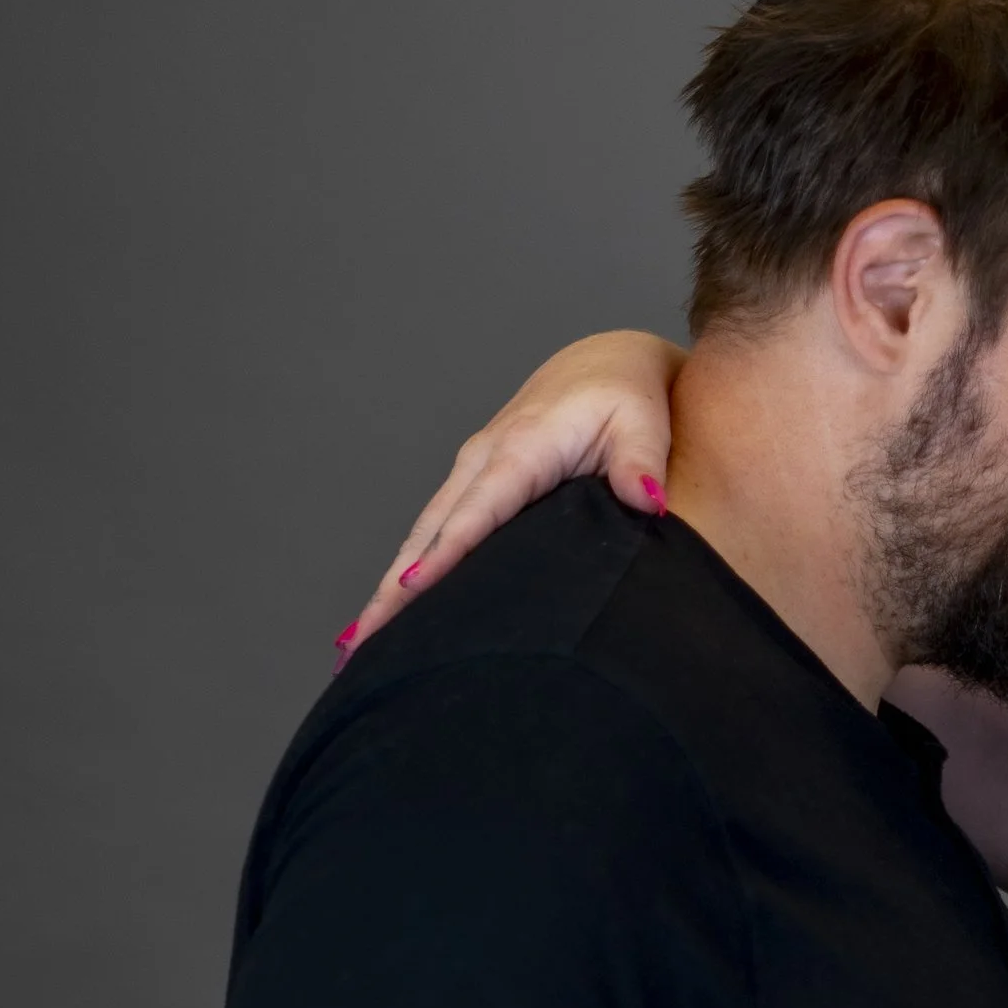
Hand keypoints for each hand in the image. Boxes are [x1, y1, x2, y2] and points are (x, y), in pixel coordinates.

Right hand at [340, 331, 682, 654]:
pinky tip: (389, 611)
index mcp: (521, 449)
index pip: (476, 510)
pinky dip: (408, 571)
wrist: (606, 363)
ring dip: (389, 588)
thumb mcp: (642, 424)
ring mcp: (473, 471)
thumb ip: (641, 464)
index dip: (444, 552)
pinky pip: (434, 531)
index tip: (410, 590)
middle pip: (430, 531)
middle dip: (394, 588)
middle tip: (363, 643)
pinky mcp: (475, 483)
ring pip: (422, 535)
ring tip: (360, 644)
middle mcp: (484, 459)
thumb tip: (647, 502)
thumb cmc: (626, 395)